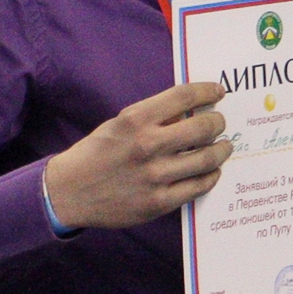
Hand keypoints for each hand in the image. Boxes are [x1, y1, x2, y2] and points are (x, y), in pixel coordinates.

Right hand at [42, 82, 230, 230]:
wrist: (67, 192)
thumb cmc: (97, 153)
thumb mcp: (119, 124)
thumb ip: (154, 117)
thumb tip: (192, 109)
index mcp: (135, 120)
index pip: (185, 96)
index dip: (208, 91)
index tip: (218, 91)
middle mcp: (147, 146)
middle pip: (204, 127)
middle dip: (219, 122)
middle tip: (220, 123)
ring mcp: (154, 176)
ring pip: (208, 158)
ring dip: (222, 150)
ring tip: (224, 146)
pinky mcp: (158, 202)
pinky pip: (199, 186)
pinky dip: (211, 176)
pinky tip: (211, 171)